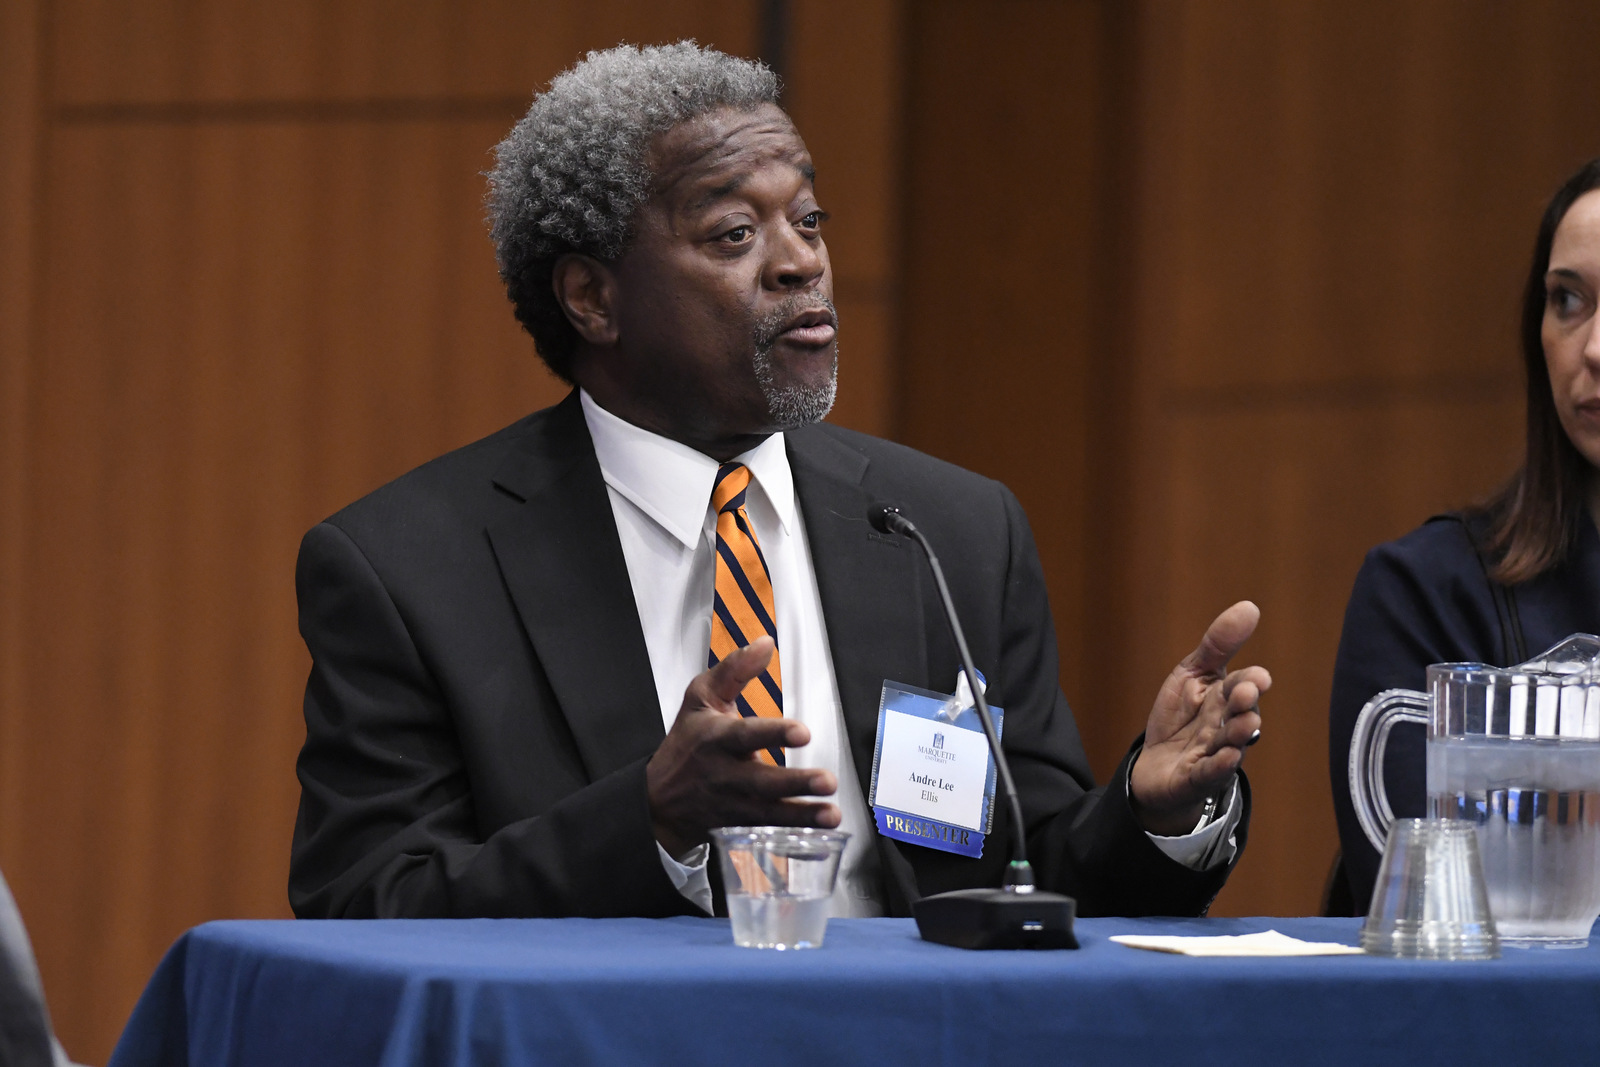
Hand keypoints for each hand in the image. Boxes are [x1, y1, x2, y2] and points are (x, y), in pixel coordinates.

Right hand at [646, 637, 839, 856]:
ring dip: (802, 814)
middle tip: (826, 781)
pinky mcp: (738, 825)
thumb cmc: (687, 742)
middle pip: (761, 781)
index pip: (745, 735)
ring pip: (768, 811)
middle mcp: (724, 773)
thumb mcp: (700, 697)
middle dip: (795, 783)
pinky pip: (768, 830)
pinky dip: (794, 831)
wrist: (658, 799)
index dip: (773, 734)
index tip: (802, 732)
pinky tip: (822, 828)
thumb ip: (734, 669)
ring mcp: (731, 803)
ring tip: (832, 814)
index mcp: (716, 738)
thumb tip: (766, 643)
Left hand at [1128, 601, 1270, 835]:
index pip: (1241, 686)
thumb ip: (1217, 645)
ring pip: (1230, 745)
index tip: (1258, 676)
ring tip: (1244, 725)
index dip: (1249, 681)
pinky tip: (1225, 757)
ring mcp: (1214, 754)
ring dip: (1237, 735)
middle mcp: (1226, 727)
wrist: (1155, 767)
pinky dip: (1218, 767)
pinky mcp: (1197, 779)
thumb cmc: (1181, 717)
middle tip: (1247, 692)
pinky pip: (1210, 774)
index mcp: (1225, 700)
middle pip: (1239, 715)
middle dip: (1244, 703)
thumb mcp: (1192, 674)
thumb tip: (1250, 607)